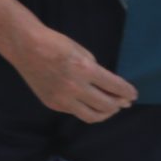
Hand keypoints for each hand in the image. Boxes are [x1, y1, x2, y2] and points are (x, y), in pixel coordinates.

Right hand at [11, 27, 137, 121]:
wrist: (27, 47)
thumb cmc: (56, 44)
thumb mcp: (83, 52)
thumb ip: (95, 70)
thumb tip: (108, 86)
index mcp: (85, 70)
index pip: (114, 87)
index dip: (127, 92)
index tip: (134, 94)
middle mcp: (75, 88)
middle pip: (106, 105)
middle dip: (119, 104)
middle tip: (124, 102)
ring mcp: (62, 99)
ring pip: (91, 116)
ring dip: (105, 113)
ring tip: (111, 109)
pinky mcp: (52, 104)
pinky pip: (75, 112)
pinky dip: (86, 110)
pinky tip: (91, 105)